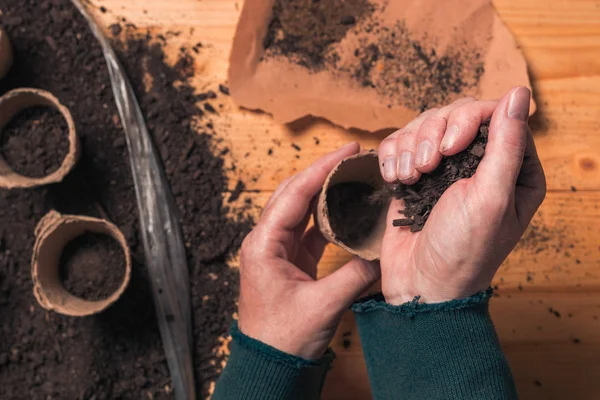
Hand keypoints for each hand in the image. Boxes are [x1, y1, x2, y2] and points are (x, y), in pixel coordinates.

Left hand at [238, 143, 380, 358]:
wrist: (269, 363)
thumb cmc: (284, 337)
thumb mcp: (323, 305)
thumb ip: (354, 276)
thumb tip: (380, 255)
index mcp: (264, 244)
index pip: (294, 195)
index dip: (321, 169)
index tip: (346, 150)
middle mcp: (265, 241)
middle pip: (294, 194)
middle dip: (322, 172)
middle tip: (351, 155)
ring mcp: (276, 249)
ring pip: (300, 208)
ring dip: (323, 190)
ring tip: (349, 174)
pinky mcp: (288, 260)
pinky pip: (307, 228)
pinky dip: (325, 215)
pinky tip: (343, 206)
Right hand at [377, 87, 545, 303]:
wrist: (421, 283)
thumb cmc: (464, 250)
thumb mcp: (491, 198)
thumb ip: (507, 144)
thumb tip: (519, 93)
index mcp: (514, 168)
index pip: (493, 113)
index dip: (466, 120)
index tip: (449, 148)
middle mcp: (481, 162)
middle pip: (453, 113)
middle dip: (431, 136)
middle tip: (425, 168)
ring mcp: (446, 167)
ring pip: (424, 124)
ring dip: (410, 148)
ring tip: (409, 178)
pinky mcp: (416, 174)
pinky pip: (401, 142)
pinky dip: (393, 156)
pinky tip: (396, 179)